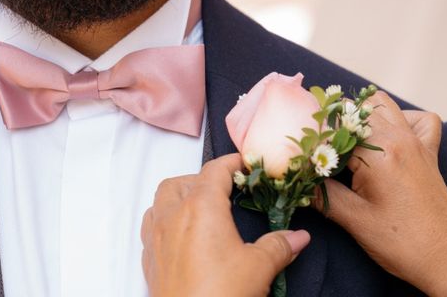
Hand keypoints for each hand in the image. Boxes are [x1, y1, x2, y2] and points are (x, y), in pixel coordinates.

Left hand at [141, 153, 310, 296]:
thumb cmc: (220, 295)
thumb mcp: (258, 267)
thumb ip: (279, 246)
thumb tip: (298, 237)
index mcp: (201, 208)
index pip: (214, 170)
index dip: (232, 163)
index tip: (246, 164)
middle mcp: (173, 217)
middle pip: (181, 181)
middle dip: (202, 179)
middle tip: (226, 191)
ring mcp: (156, 239)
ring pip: (160, 202)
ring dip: (178, 198)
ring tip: (202, 210)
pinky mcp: (149, 261)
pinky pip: (151, 228)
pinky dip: (166, 223)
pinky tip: (184, 238)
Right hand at [317, 92, 446, 295]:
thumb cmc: (403, 243)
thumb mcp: (354, 220)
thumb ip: (323, 194)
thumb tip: (299, 178)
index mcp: (379, 153)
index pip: (335, 126)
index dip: (314, 138)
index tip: (303, 155)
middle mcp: (399, 138)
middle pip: (355, 108)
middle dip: (332, 123)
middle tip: (318, 150)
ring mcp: (417, 142)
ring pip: (382, 103)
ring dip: (361, 114)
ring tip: (346, 140)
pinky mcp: (429, 152)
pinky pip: (418, 119)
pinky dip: (401, 118)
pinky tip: (387, 137)